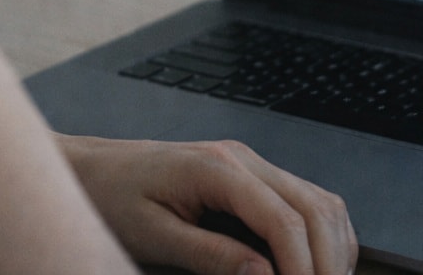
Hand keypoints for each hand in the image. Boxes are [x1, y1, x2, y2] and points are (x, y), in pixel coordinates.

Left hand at [58, 134, 357, 274]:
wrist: (90, 167)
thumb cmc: (111, 197)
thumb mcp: (151, 236)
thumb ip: (209, 255)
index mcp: (217, 168)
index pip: (284, 219)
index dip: (303, 267)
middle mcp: (243, 158)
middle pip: (316, 207)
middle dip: (328, 261)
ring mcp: (250, 163)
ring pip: (321, 201)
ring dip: (332, 247)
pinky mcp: (250, 175)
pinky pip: (305, 200)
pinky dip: (321, 235)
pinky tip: (312, 265)